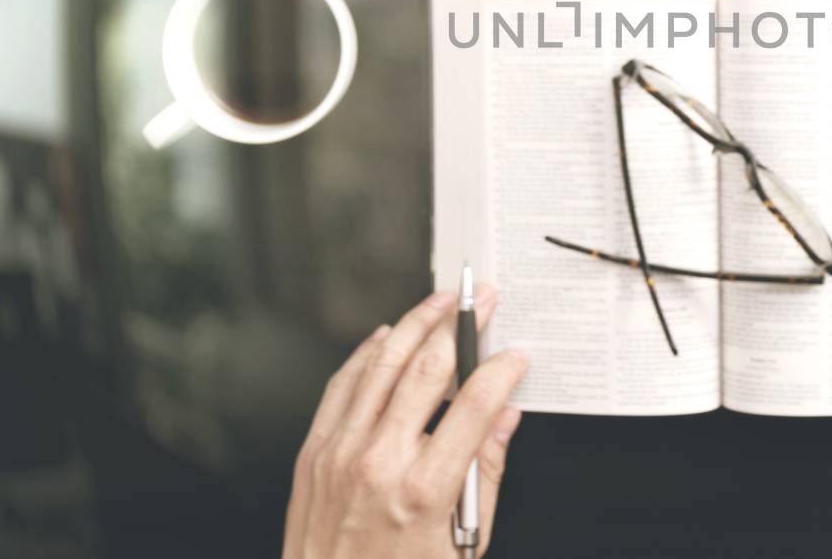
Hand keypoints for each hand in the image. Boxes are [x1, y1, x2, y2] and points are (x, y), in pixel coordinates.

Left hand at [283, 286, 528, 558]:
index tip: (516, 356)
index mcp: (424, 489)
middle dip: (462, 324)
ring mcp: (341, 453)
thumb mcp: (463, 543)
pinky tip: (386, 337)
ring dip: (415, 324)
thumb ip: (486, 471)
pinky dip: (366, 354)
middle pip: (428, 369)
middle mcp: (379, 462)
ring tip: (439, 301)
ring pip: (382, 365)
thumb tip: (505, 418)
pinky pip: (342, 385)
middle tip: (481, 298)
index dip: (502, 370)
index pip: (476, 404)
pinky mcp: (314, 453)